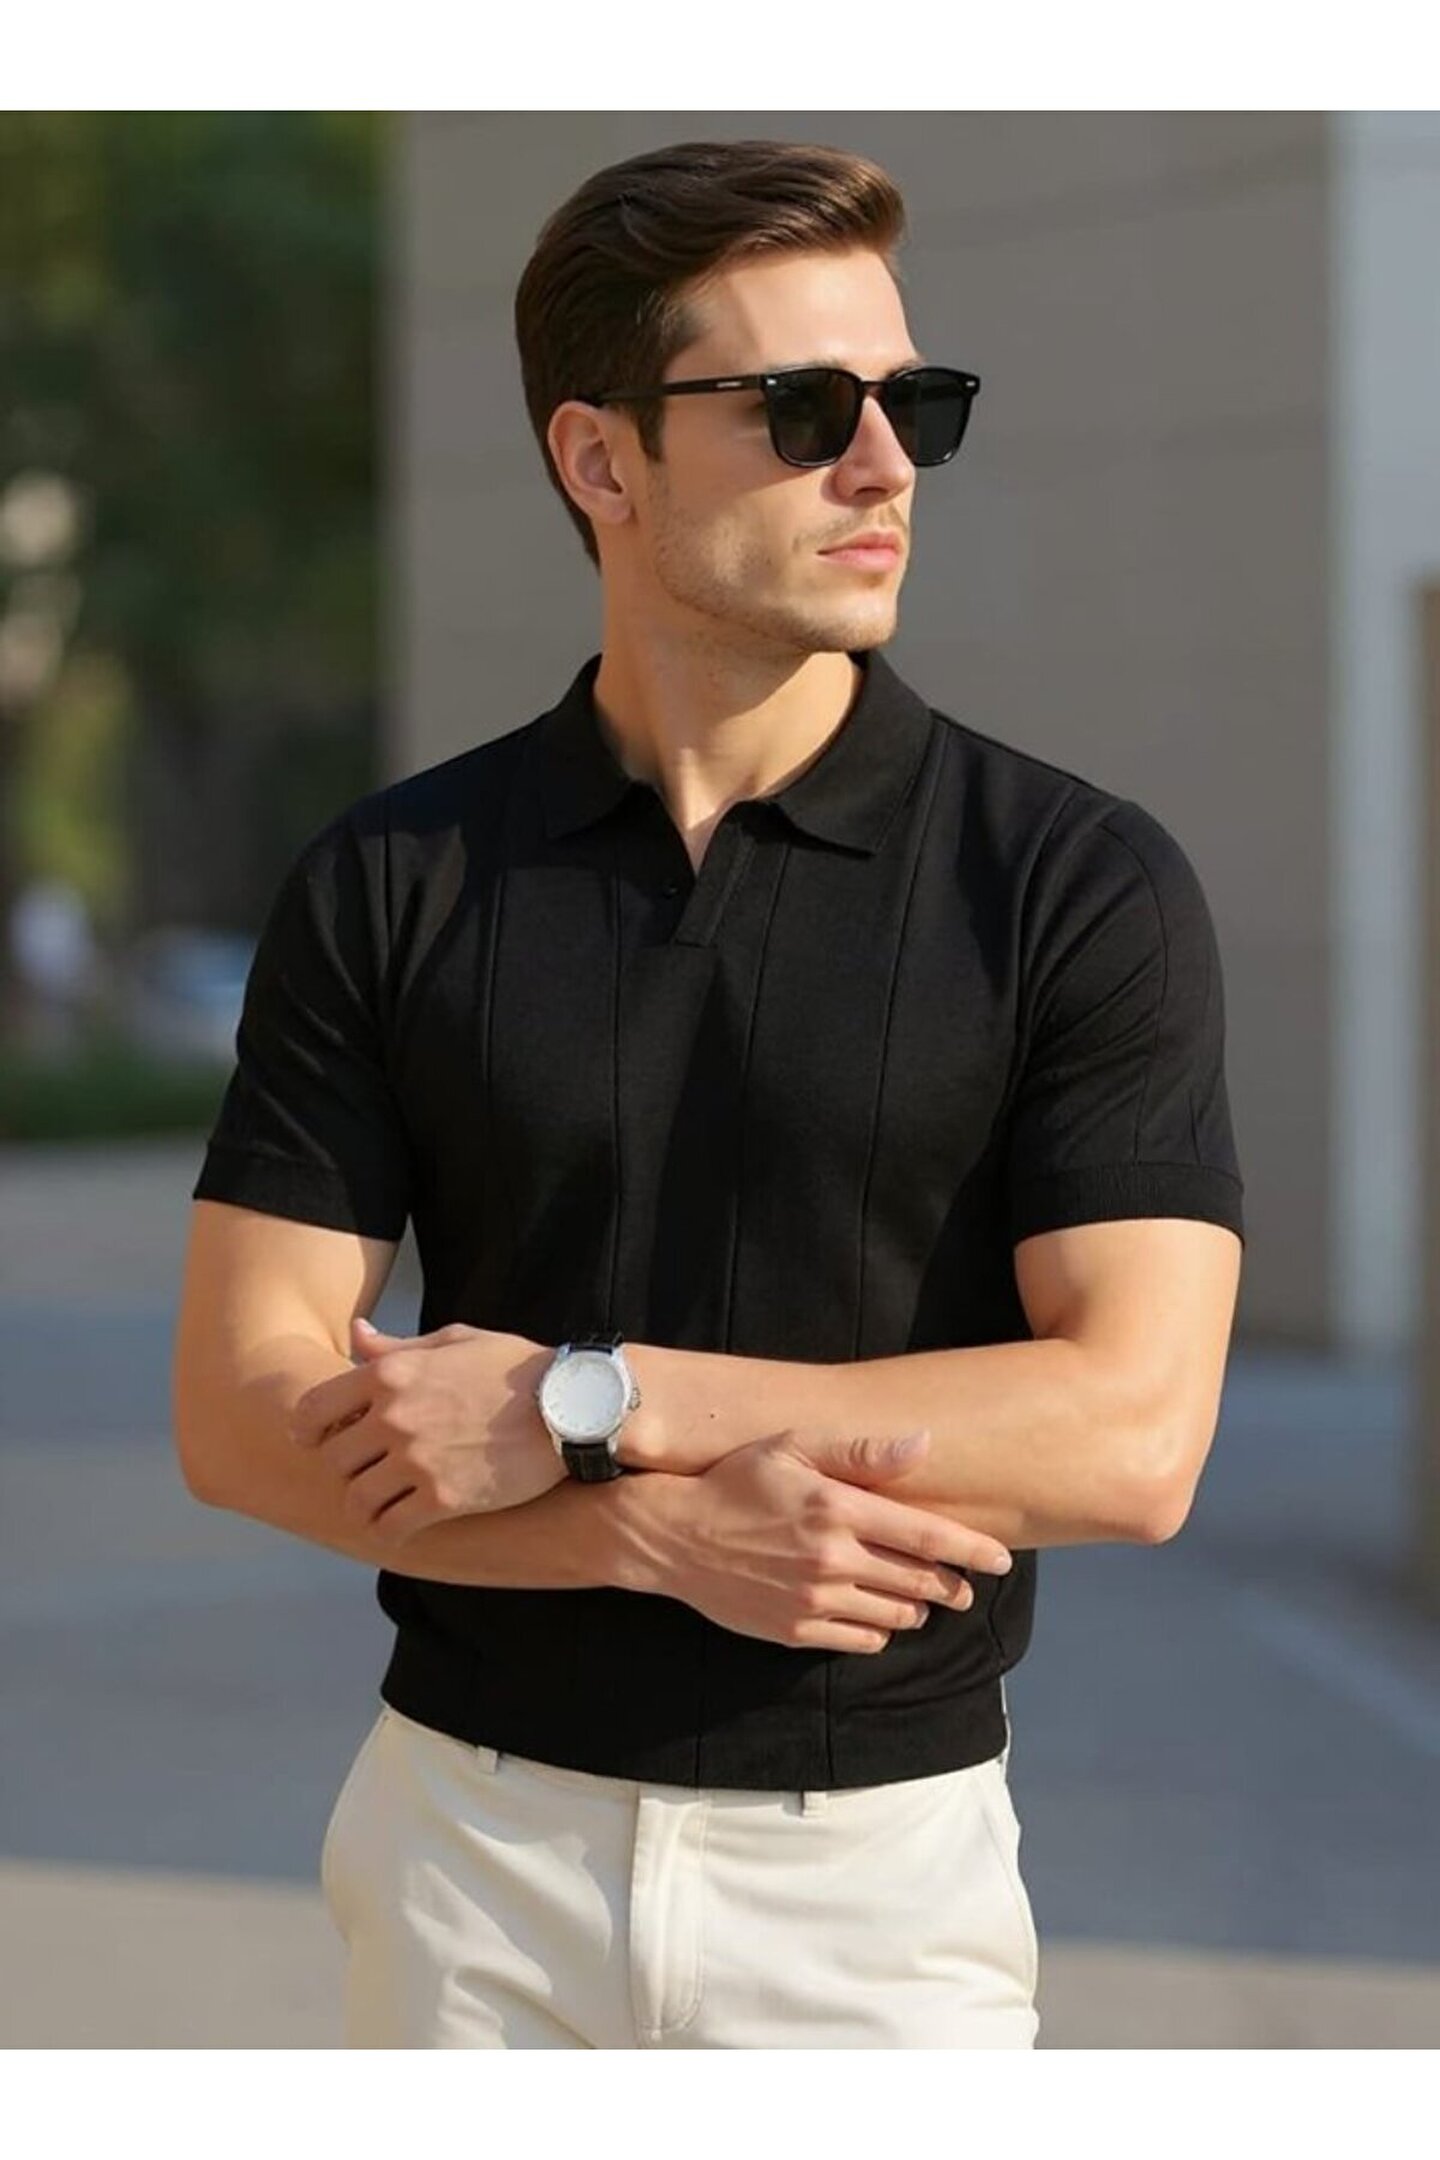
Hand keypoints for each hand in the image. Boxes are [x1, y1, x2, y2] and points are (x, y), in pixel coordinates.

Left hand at [287, 1319, 561, 1542]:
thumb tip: (356, 1335)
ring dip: (366, 1502)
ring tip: (383, 1501)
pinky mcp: (442, 1499)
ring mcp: (416, 1460)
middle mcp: (394, 1417)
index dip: (307, 1431)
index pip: (312, 1411)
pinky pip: (389, 1527)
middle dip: (348, 1466)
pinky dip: (390, 1529)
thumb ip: (397, 1346)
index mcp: (390, 1374)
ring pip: (357, 1498)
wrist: (569, 1407)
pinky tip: (404, 1523)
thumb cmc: (514, 1368)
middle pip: (335, 1459)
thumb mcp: (454, 1341)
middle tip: (367, 1471)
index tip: (315, 1442)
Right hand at [614, 1427, 1012, 1653]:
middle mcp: (833, 1558)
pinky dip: (878, 1632)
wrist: (673, 1535)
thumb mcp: (794, 1448)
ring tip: (917, 1599)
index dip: (972, 1550)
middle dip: (951, 1586)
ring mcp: (814, 1600)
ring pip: (895, 1616)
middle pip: (919, 1582)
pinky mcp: (796, 1631)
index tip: (1001, 1559)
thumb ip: (861, 1451)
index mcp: (839, 1508)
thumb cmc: (737, 1482)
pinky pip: (860, 1641)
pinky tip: (874, 1617)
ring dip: (915, 1609)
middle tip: (962, 1586)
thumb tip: (923, 1444)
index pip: (926, 1535)